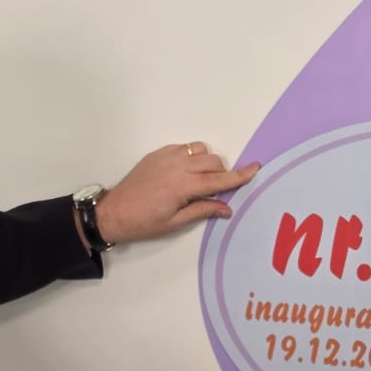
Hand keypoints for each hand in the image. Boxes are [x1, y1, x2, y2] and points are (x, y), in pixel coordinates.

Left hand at [92, 142, 257, 244]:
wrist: (113, 212)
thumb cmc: (144, 222)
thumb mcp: (176, 222)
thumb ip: (203, 210)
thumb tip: (227, 208)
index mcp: (183, 186)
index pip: (220, 179)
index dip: (240, 175)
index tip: (256, 168)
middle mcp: (178, 166)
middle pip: (214, 161)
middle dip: (221, 174)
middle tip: (212, 192)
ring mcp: (167, 156)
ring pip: (200, 150)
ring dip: (206, 163)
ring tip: (198, 181)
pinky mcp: (158, 153)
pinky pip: (184, 148)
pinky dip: (191, 157)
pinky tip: (182, 173)